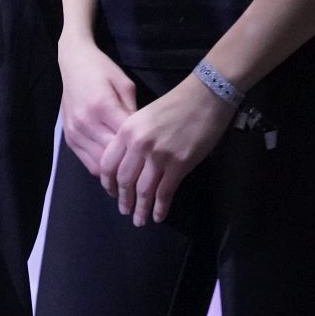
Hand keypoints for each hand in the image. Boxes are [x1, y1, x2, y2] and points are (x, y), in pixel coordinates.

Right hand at [59, 37, 137, 178]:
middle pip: (112, 157)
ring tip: (134, 178)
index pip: (126, 139)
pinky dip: (103, 169)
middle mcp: (86, 123)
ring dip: (116, 173)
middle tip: (149, 175)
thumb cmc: (103, 70)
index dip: (142, 152)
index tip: (157, 159)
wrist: (73, 62)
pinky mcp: (69, 139)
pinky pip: (88, 163)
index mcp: (102, 106)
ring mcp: (75, 133)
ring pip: (99, 165)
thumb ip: (134, 112)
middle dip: (131, 168)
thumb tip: (145, 138)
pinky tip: (117, 169)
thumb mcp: (126, 85)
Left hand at [100, 72, 236, 226]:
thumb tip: (129, 163)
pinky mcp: (179, 164)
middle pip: (124, 180)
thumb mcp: (145, 116)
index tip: (112, 193)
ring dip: (141, 209)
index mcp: (127, 130)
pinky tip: (159, 216)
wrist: (206, 95)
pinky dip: (161, 207)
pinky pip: (165, 193)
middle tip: (125, 211)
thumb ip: (133, 137)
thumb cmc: (177, 103)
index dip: (108, 183)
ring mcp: (159, 155)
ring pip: (143, 190)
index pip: (108, 164)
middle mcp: (139, 144)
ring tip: (140, 220)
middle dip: (124, 200)